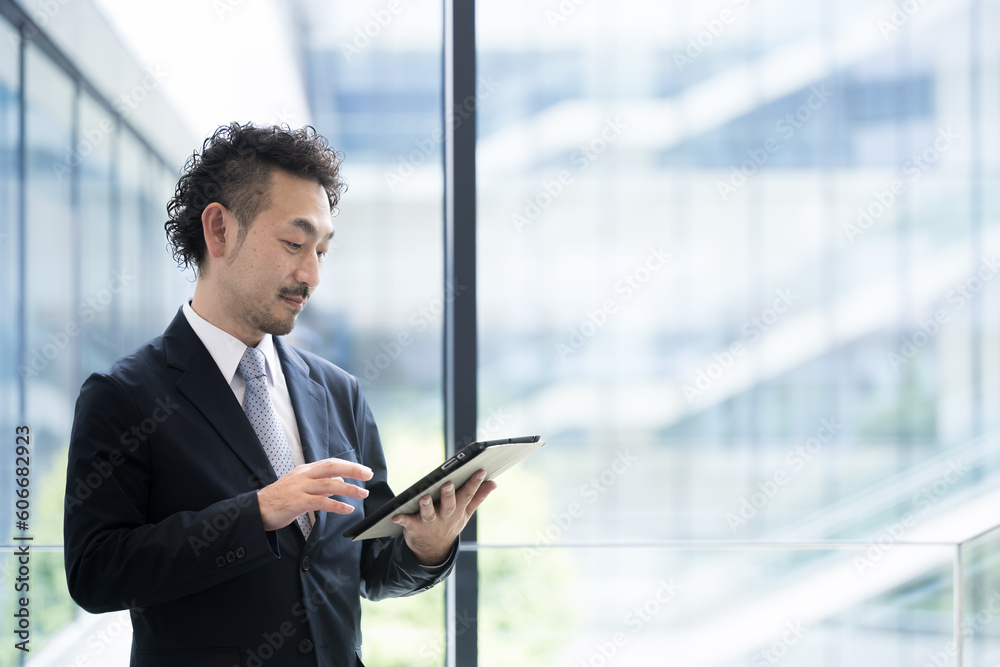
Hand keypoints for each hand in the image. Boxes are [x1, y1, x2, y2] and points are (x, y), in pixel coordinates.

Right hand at [257, 458, 372, 530]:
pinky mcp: (297, 502)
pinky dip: (336, 505)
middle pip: (332, 467)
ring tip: (363, 494)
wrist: (257, 509)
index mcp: (306, 470)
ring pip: (329, 484)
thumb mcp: (302, 486)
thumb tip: (340, 482)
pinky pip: (321, 502)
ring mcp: (300, 488)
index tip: (364, 470)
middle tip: (368, 475)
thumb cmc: (280, 498)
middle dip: (353, 470)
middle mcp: (304, 475)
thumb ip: (321, 484)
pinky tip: (347, 509)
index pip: (331, 463)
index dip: (349, 465)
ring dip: (349, 489)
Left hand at [392, 470, 496, 565]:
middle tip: (448, 484)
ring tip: (424, 498)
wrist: (433, 550)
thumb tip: (494, 483)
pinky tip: (396, 516)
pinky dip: (402, 520)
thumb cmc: (450, 524)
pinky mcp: (414, 527)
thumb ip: (478, 497)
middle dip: (449, 495)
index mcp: (458, 510)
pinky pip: (408, 523)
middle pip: (449, 505)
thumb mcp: (466, 513)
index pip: (468, 495)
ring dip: (426, 506)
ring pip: (429, 514)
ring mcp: (430, 522)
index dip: (475, 483)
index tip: (481, 471)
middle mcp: (445, 516)